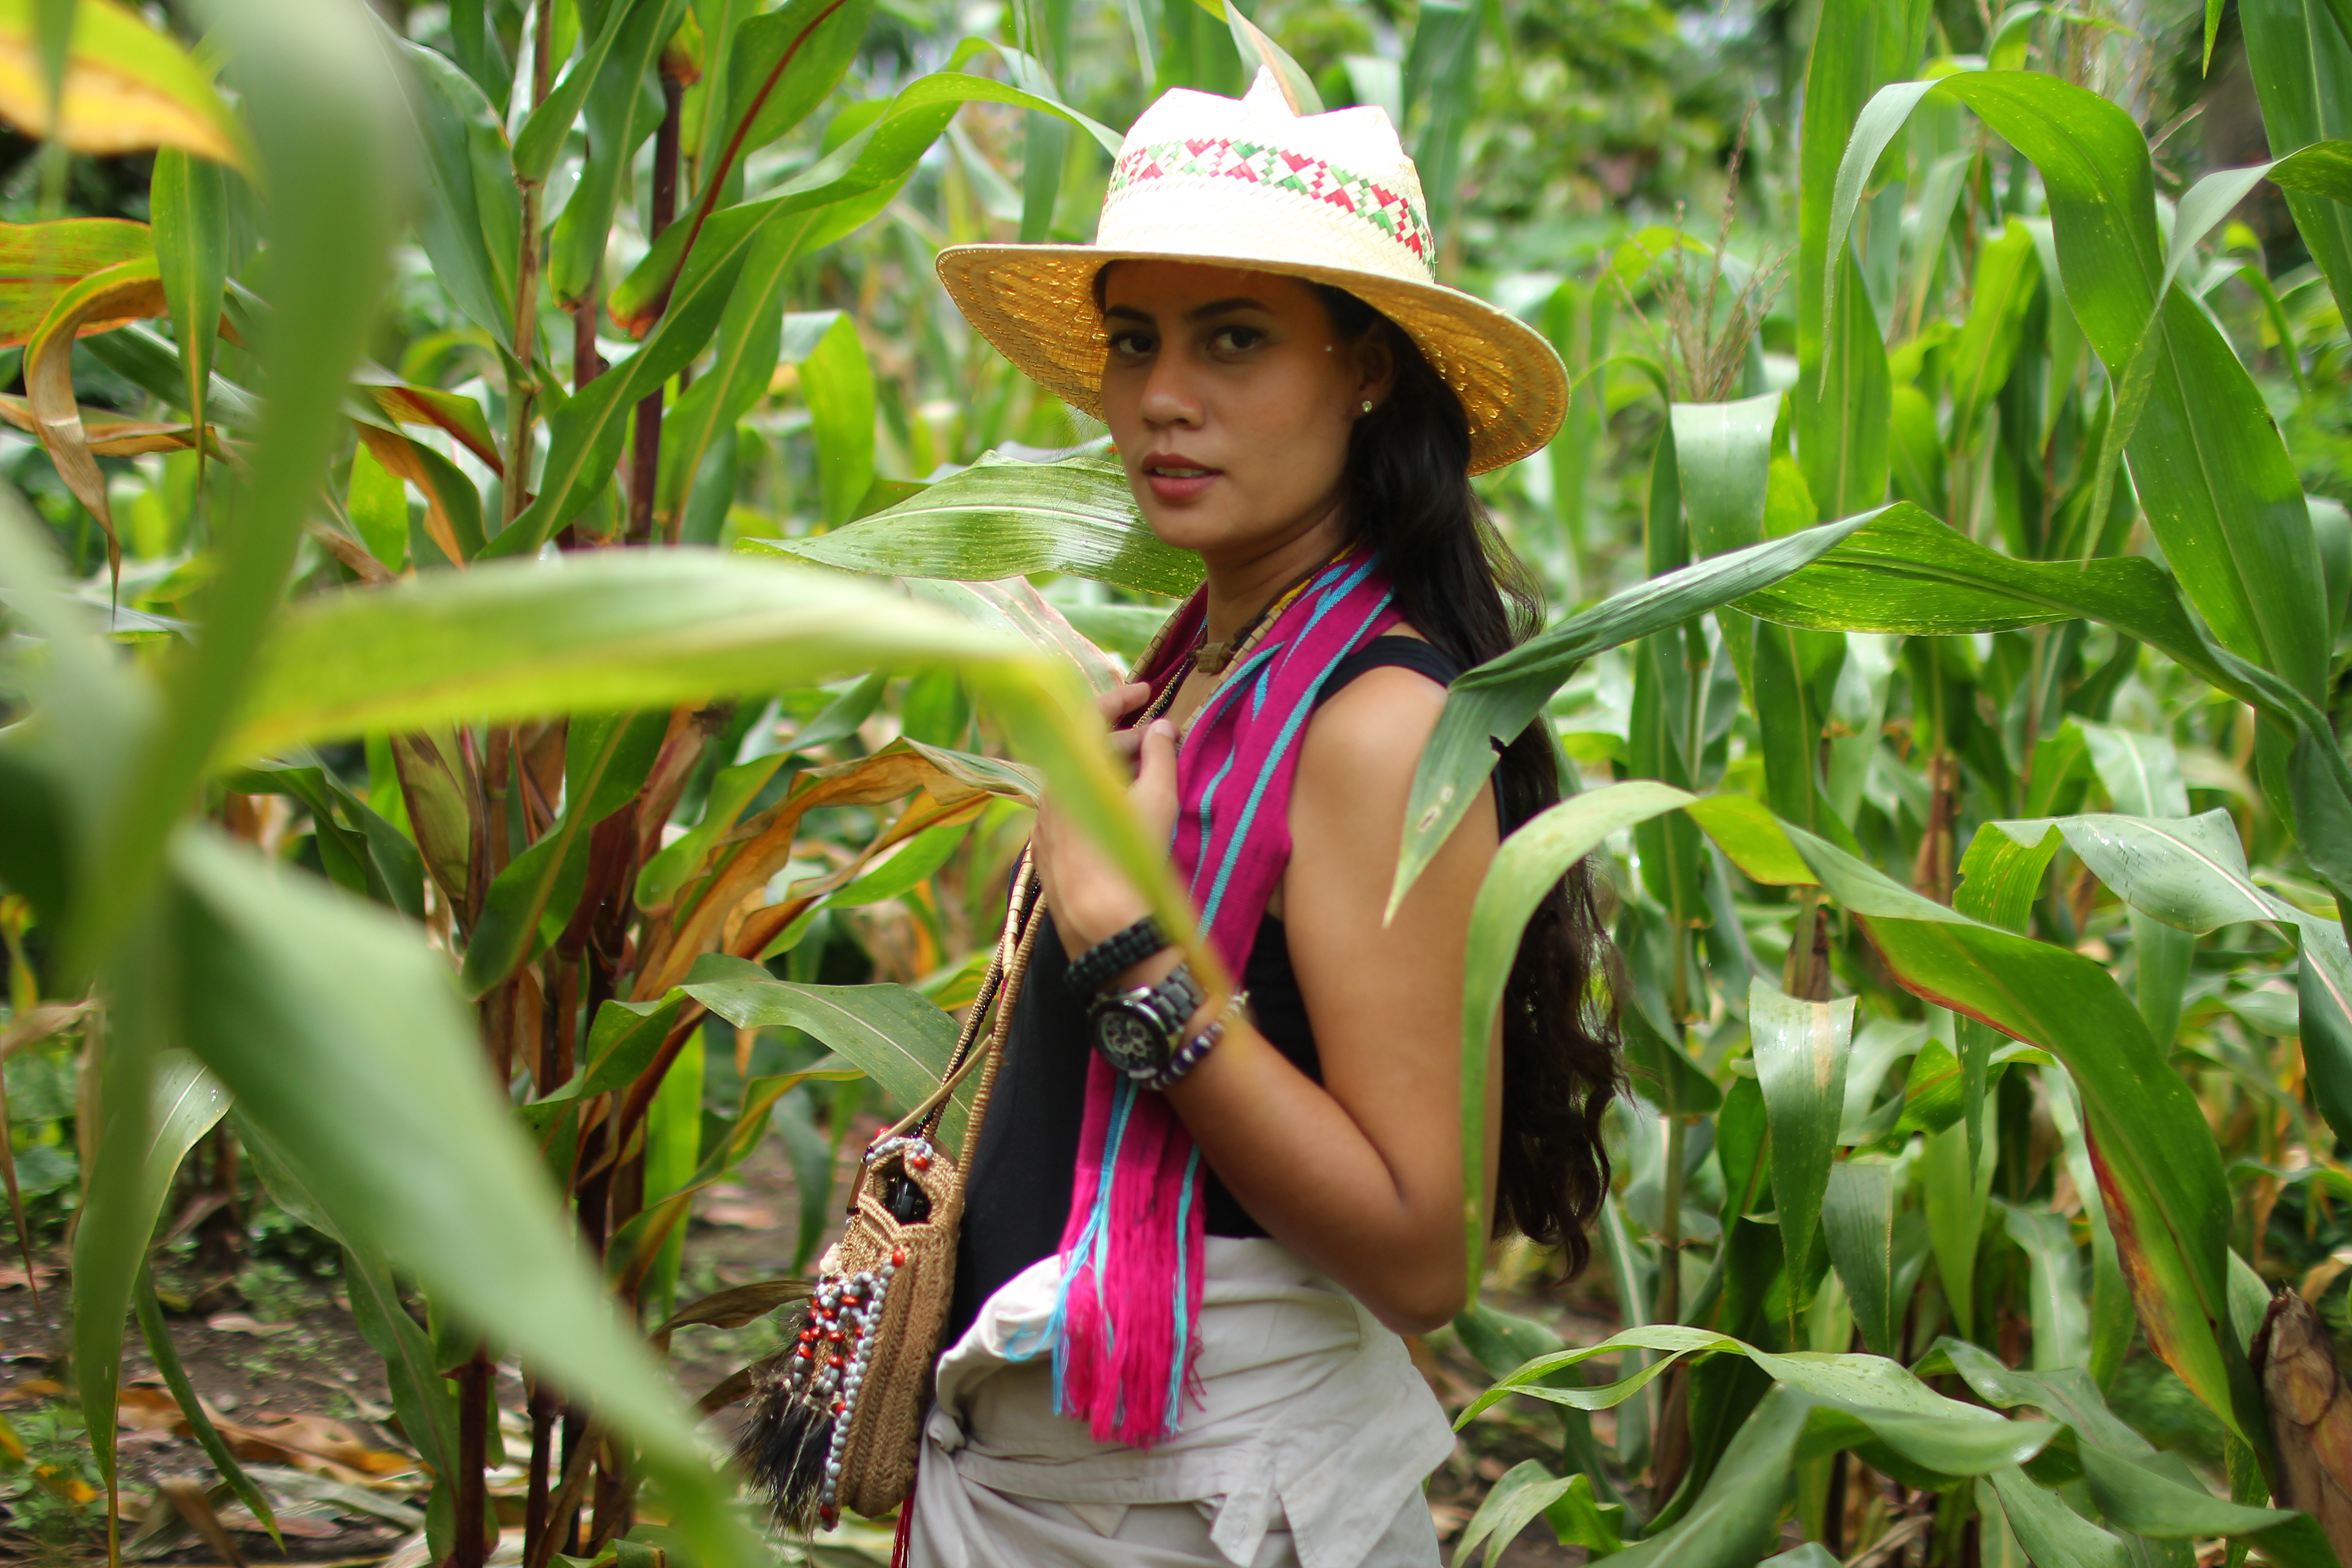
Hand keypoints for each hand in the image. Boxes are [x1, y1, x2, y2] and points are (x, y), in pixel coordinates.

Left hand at [1033, 682, 1185, 954]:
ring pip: (1076, 782)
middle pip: (1083, 751)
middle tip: (1159, 744)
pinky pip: (1070, 811)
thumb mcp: (1158, 799)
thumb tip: (1162, 727)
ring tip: (1146, 780)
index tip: (1146, 691)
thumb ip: (1161, 755)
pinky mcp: (1046, 853)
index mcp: (1071, 771)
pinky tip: (1122, 816)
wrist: (1104, 927)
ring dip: (1110, 772)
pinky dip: (1096, 801)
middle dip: (1124, 740)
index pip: (1089, 715)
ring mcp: (1043, 825)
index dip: (1120, 697)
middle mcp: (1049, 792)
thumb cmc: (1133, 858)